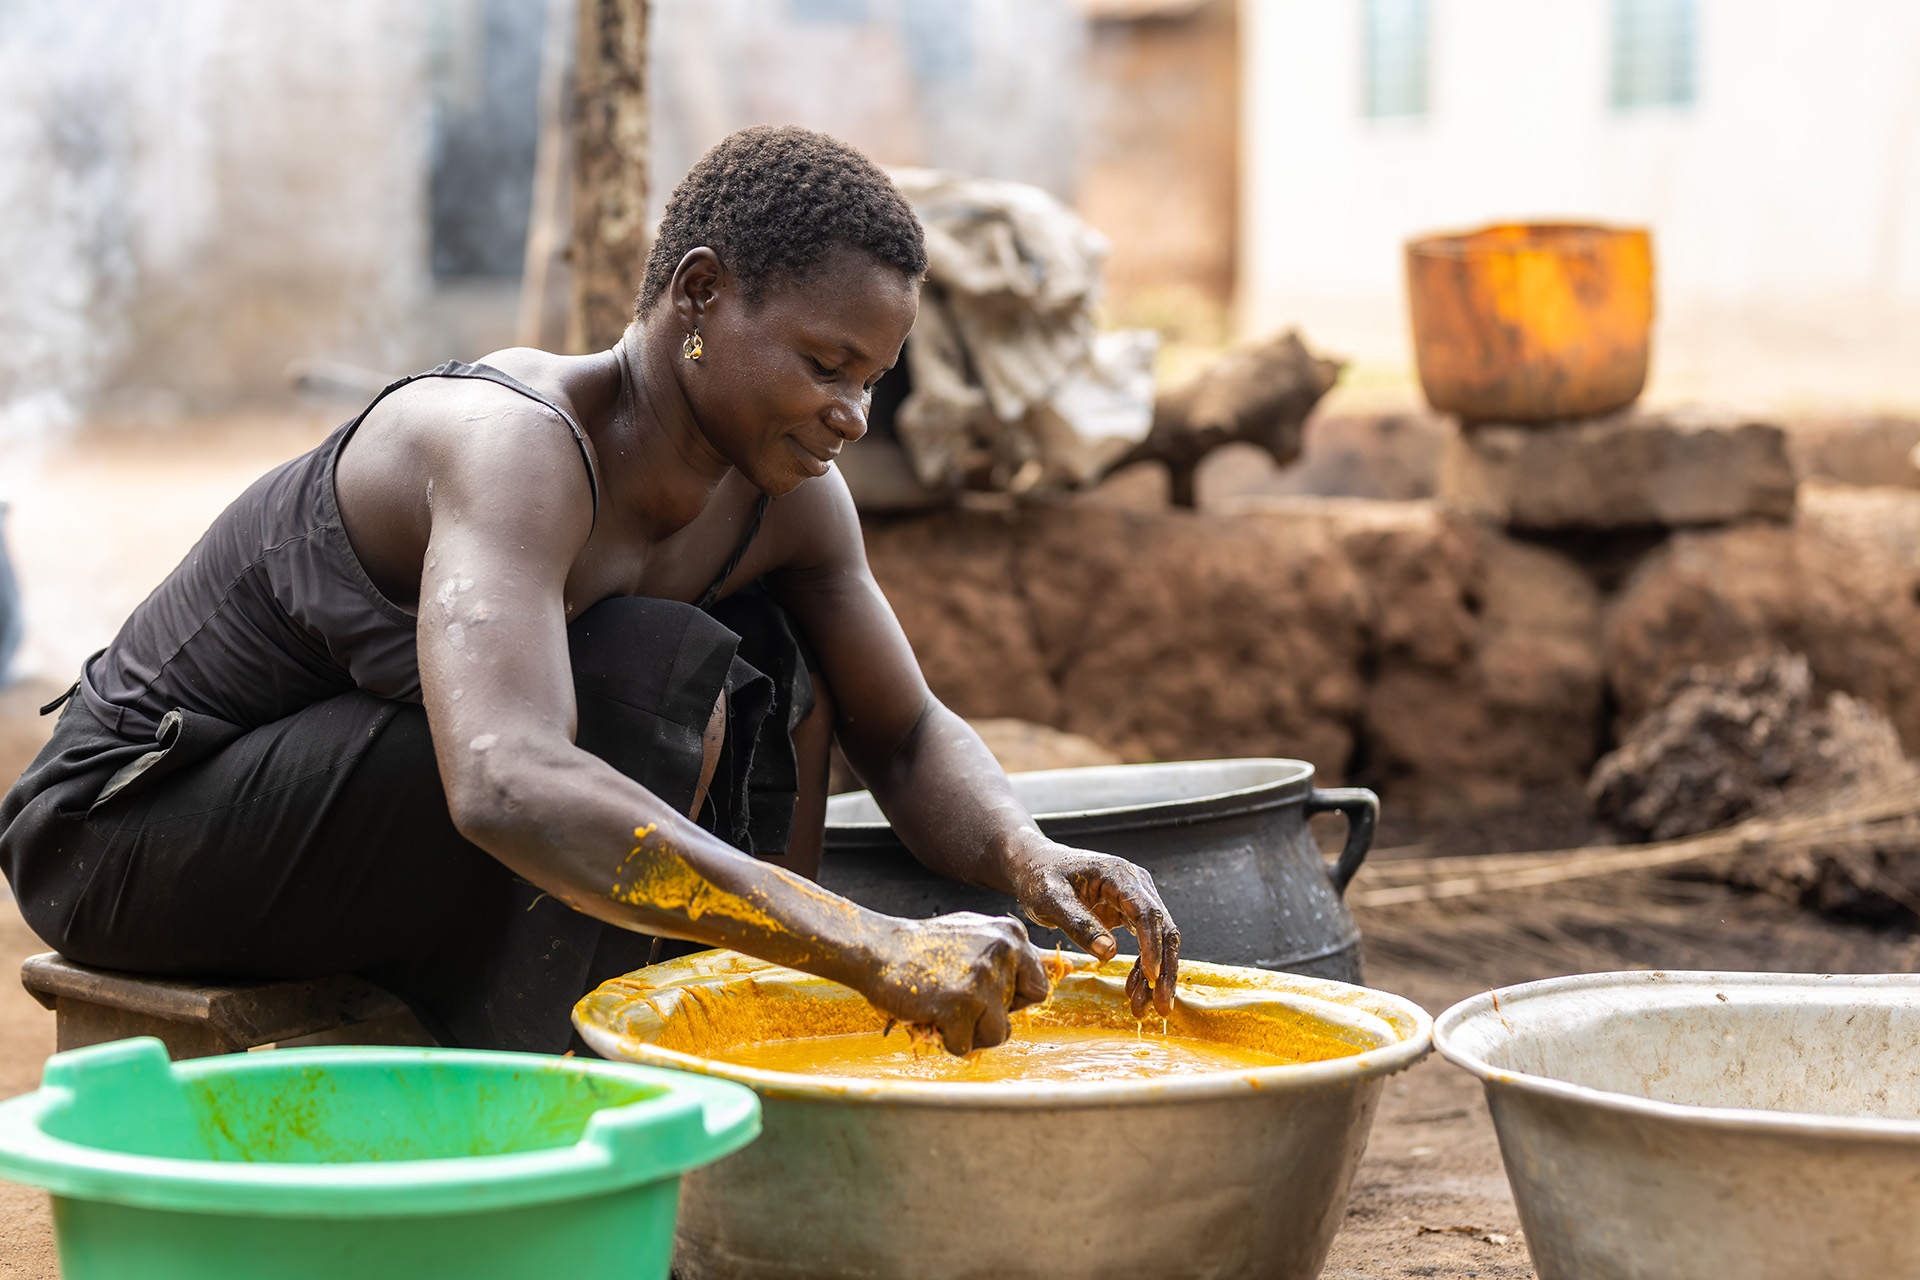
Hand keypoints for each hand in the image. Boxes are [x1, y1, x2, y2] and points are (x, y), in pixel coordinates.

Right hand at [864, 912, 1051, 1055]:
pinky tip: (930, 1013)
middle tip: (955, 995)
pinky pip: (966, 1047)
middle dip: (986, 1016)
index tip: (983, 991)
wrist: (876, 948)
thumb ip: (1012, 955)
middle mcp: (1002, 953)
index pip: (1038, 988)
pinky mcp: (959, 1005)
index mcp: (1011, 935)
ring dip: (969, 1032)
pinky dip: (946, 1040)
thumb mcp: (976, 935)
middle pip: (1014, 1015)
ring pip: (997, 1036)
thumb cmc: (924, 947)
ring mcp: (981, 980)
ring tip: (943, 1007)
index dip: (1010, 999)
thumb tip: (1065, 968)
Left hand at [1006, 839, 1180, 1017]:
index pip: (1147, 911)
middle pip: (1163, 928)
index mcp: (1119, 874)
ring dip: (1154, 976)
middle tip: (1161, 1005)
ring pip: (1159, 940)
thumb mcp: (1051, 899)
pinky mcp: (1128, 914)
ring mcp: (1134, 900)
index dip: (1153, 945)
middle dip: (1165, 969)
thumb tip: (1109, 953)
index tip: (1152, 976)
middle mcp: (1135, 885)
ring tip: (1142, 1007)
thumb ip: (1079, 924)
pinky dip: (1142, 969)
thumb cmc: (1041, 876)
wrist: (1036, 865)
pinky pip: (1145, 944)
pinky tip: (1134, 990)